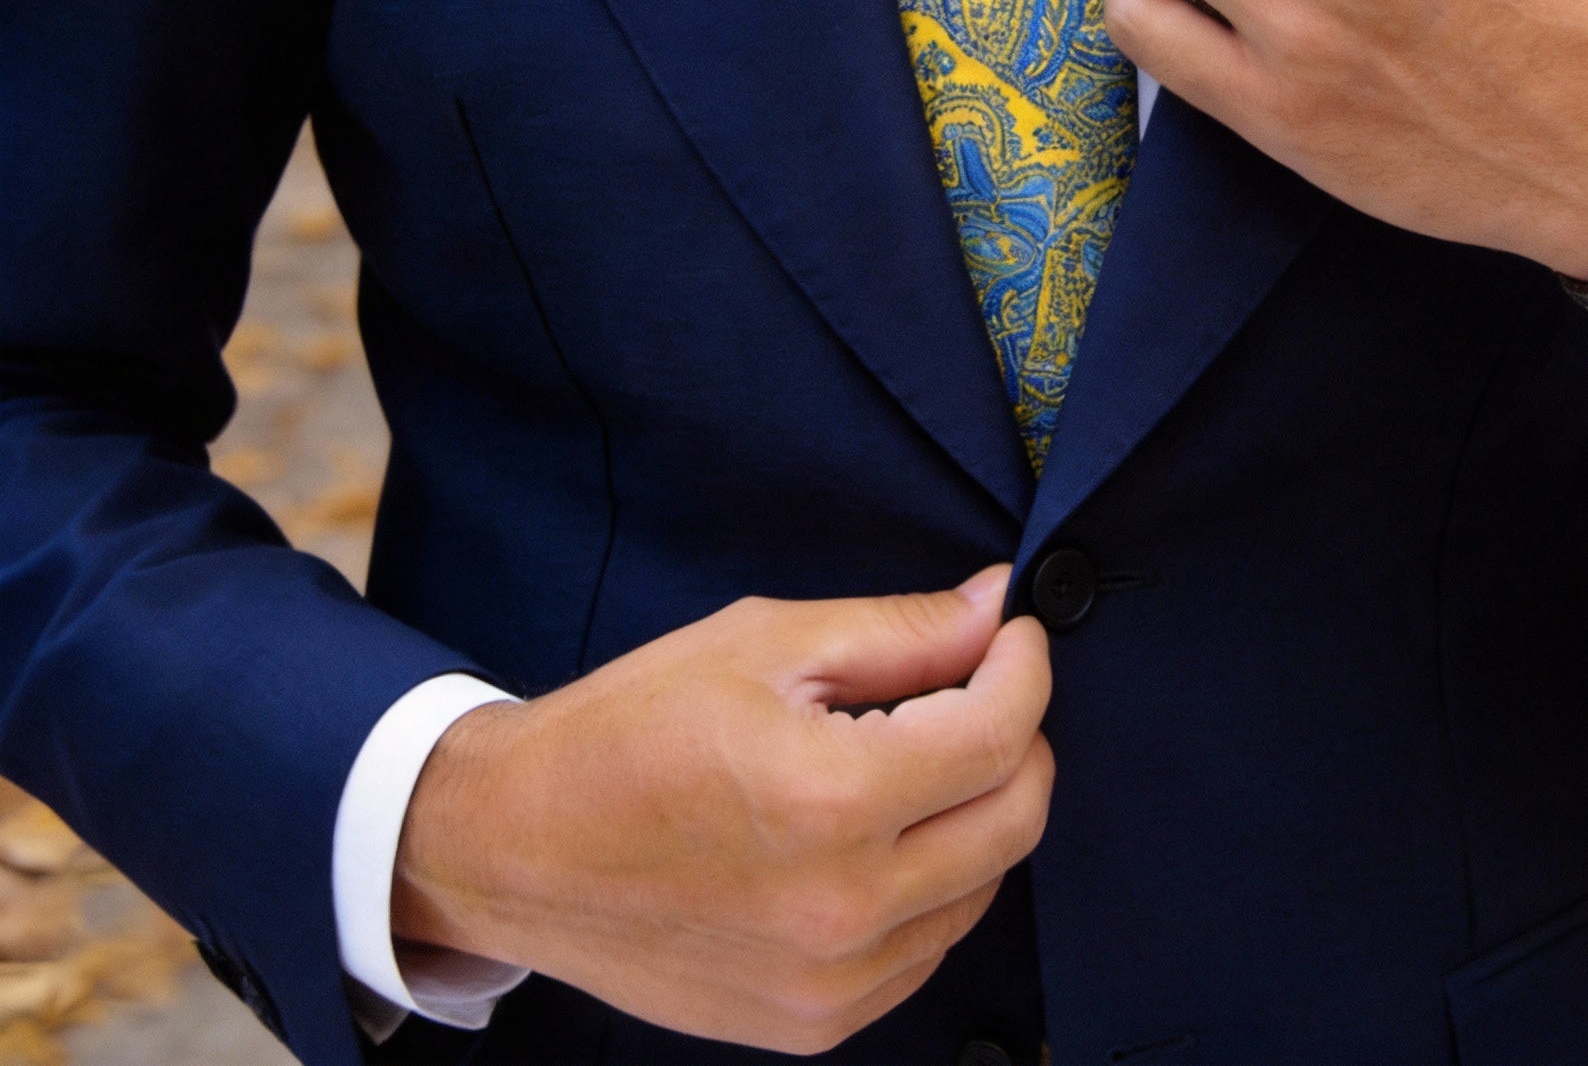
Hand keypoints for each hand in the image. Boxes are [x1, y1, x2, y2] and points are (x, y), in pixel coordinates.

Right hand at [391, 568, 1051, 1055]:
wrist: (518, 846)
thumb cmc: (630, 729)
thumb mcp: (764, 641)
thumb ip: (899, 631)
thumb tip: (996, 607)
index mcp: (828, 798)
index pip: (999, 733)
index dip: (1024, 666)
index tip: (1014, 634)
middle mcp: (843, 906)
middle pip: (1016, 818)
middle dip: (1019, 736)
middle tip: (980, 685)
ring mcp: (832, 982)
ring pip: (983, 886)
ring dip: (977, 810)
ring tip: (914, 755)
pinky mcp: (815, 1024)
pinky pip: (927, 946)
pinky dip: (932, 881)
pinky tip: (878, 831)